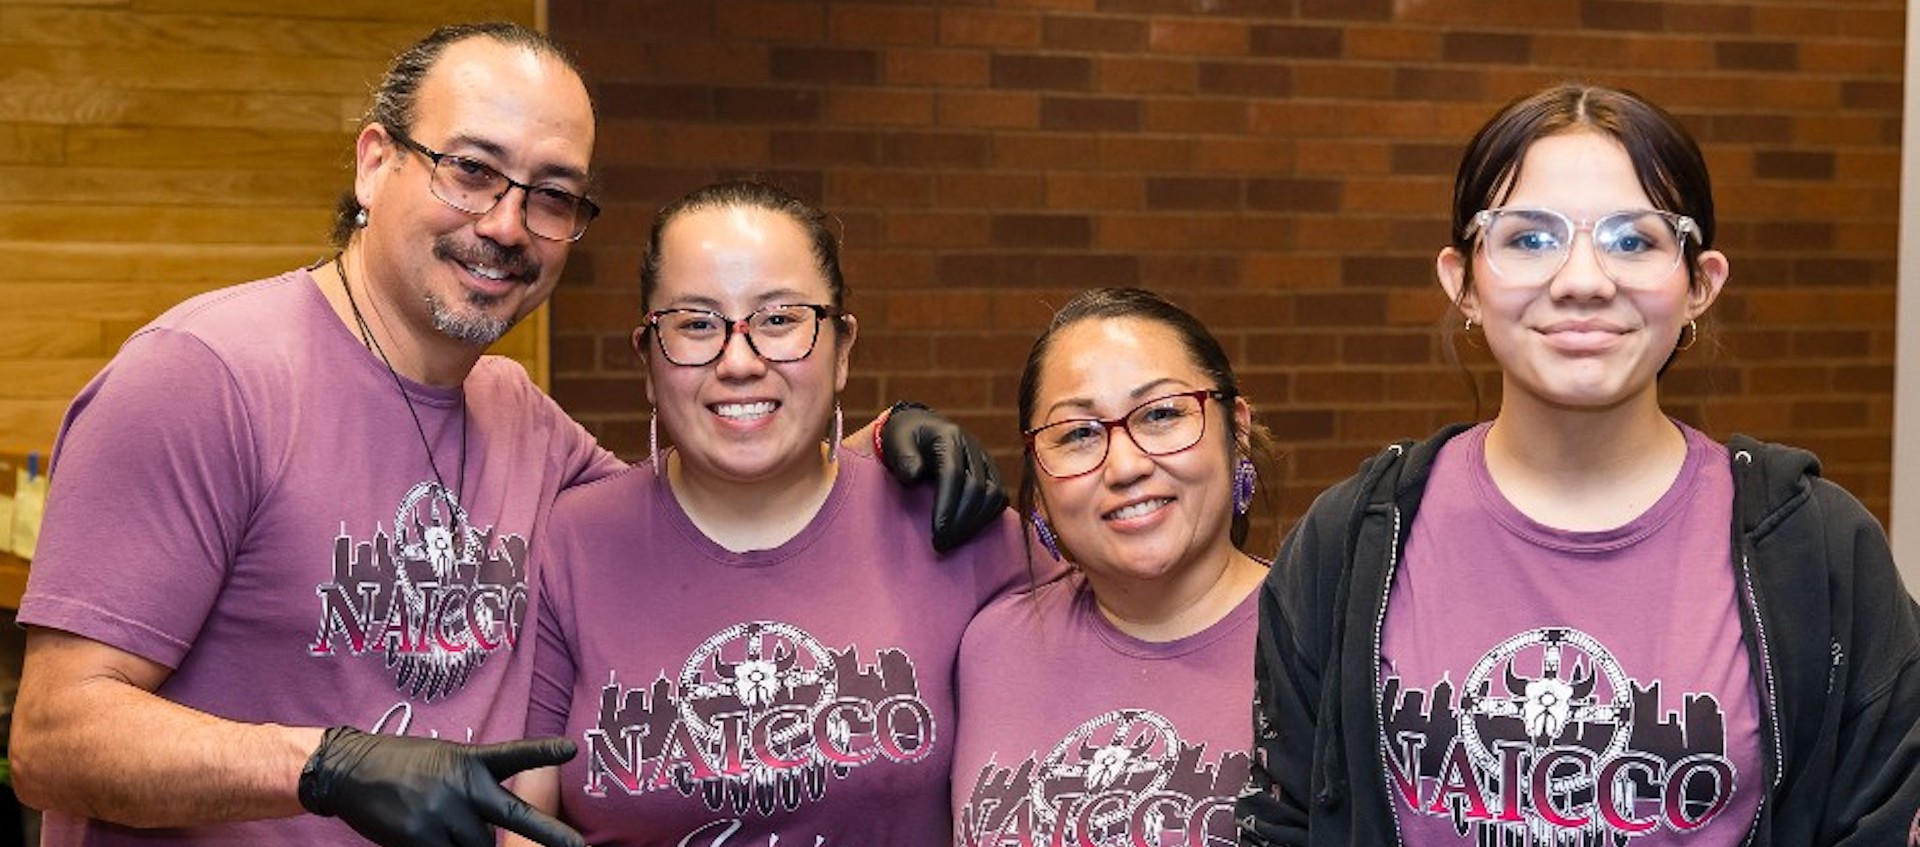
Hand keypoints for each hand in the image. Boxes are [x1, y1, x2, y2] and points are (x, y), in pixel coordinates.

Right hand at [298, 726, 582, 846]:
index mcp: (470, 760)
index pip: (513, 755)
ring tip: (445, 827)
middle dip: (550, 835)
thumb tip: (494, 830)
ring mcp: (441, 813)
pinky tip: (431, 838)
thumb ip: (474, 785)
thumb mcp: (444, 761)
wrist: (350, 771)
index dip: (543, 752)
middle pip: (515, 818)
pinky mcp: (418, 837)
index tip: (571, 748)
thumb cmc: (404, 766)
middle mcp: (461, 786)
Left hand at [877, 403, 1006, 551]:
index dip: (947, 505)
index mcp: (949, 438)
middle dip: (960, 521)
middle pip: (977, 488)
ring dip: (975, 523)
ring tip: (953, 542)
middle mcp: (973, 448)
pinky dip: (986, 518)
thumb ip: (904, 458)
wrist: (921, 428)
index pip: (953, 474)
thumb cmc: (905, 439)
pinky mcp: (992, 473)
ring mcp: (986, 460)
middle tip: (941, 545)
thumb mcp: (897, 442)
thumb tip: (913, 476)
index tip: (937, 532)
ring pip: (994, 495)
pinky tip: (967, 532)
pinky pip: (999, 499)